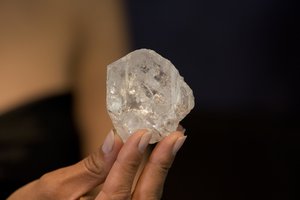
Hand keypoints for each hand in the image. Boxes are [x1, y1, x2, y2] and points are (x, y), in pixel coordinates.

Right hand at [8, 129, 185, 199]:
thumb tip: (114, 139)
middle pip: (144, 196)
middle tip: (176, 136)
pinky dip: (152, 173)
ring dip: (161, 168)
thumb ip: (89, 167)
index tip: (141, 133)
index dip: (130, 161)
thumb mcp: (55, 186)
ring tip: (172, 140)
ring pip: (147, 196)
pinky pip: (141, 193)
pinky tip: (158, 154)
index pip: (117, 191)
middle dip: (161, 165)